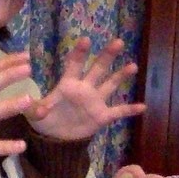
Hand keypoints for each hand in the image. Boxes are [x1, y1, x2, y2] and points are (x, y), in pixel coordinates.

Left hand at [27, 37, 144, 142]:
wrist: (55, 136)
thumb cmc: (45, 118)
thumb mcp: (36, 114)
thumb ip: (36, 109)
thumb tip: (36, 110)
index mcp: (69, 84)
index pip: (75, 65)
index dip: (80, 53)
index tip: (85, 40)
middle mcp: (85, 88)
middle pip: (98, 69)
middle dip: (107, 56)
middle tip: (118, 42)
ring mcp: (96, 101)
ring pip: (111, 84)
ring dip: (121, 76)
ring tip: (133, 66)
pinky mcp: (102, 116)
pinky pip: (118, 112)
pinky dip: (130, 110)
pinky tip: (142, 107)